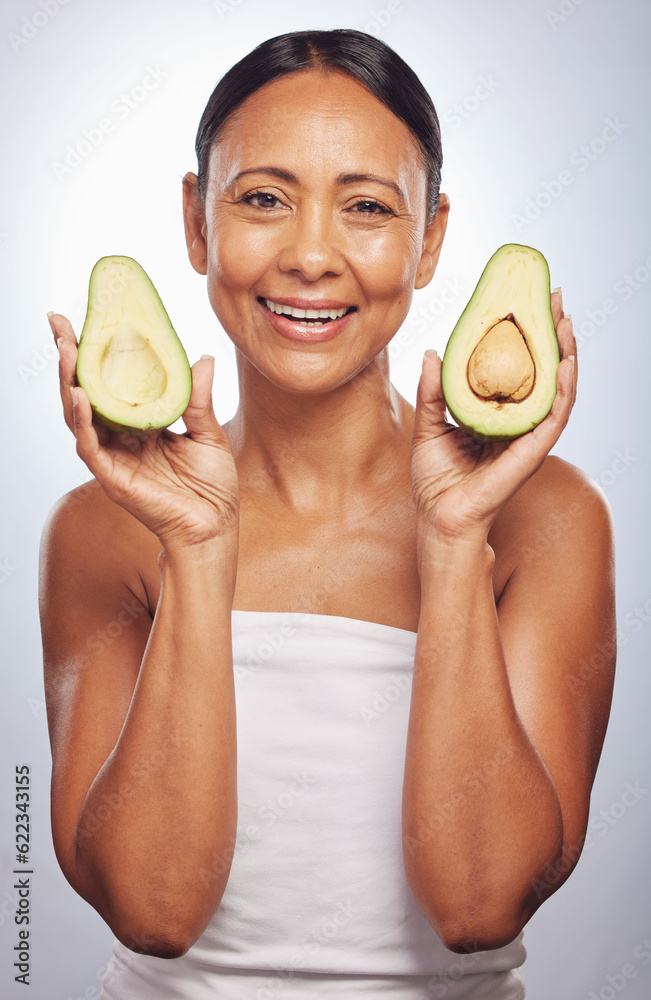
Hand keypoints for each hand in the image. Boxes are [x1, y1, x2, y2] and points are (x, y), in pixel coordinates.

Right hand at [48, 313, 239, 545]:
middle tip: (58, 323)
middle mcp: (120, 437)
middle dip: (69, 357)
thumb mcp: (208, 434)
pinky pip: (89, 446)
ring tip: (65, 348)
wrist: (215, 527)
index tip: (85, 318)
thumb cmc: (213, 487)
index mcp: (140, 423)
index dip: (96, 354)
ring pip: (78, 415)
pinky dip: (81, 420)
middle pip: (85, 391)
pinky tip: (78, 393)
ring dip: (68, 380)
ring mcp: (112, 457)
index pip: (110, 382)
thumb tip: (202, 357)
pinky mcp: (112, 477)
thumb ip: (198, 399)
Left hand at [410, 290, 576, 540]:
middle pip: (543, 373)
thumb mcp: (428, 426)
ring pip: (557, 391)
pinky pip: (554, 417)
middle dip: (550, 335)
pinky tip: (566, 364)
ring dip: (565, 355)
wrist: (439, 518)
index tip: (526, 302)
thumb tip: (433, 352)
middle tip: (553, 298)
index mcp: (496, 416)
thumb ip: (433, 391)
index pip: (518, 369)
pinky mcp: (532, 453)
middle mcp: (517, 424)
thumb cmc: (435, 481)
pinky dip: (564, 390)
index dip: (525, 337)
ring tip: (566, 322)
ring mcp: (528, 438)